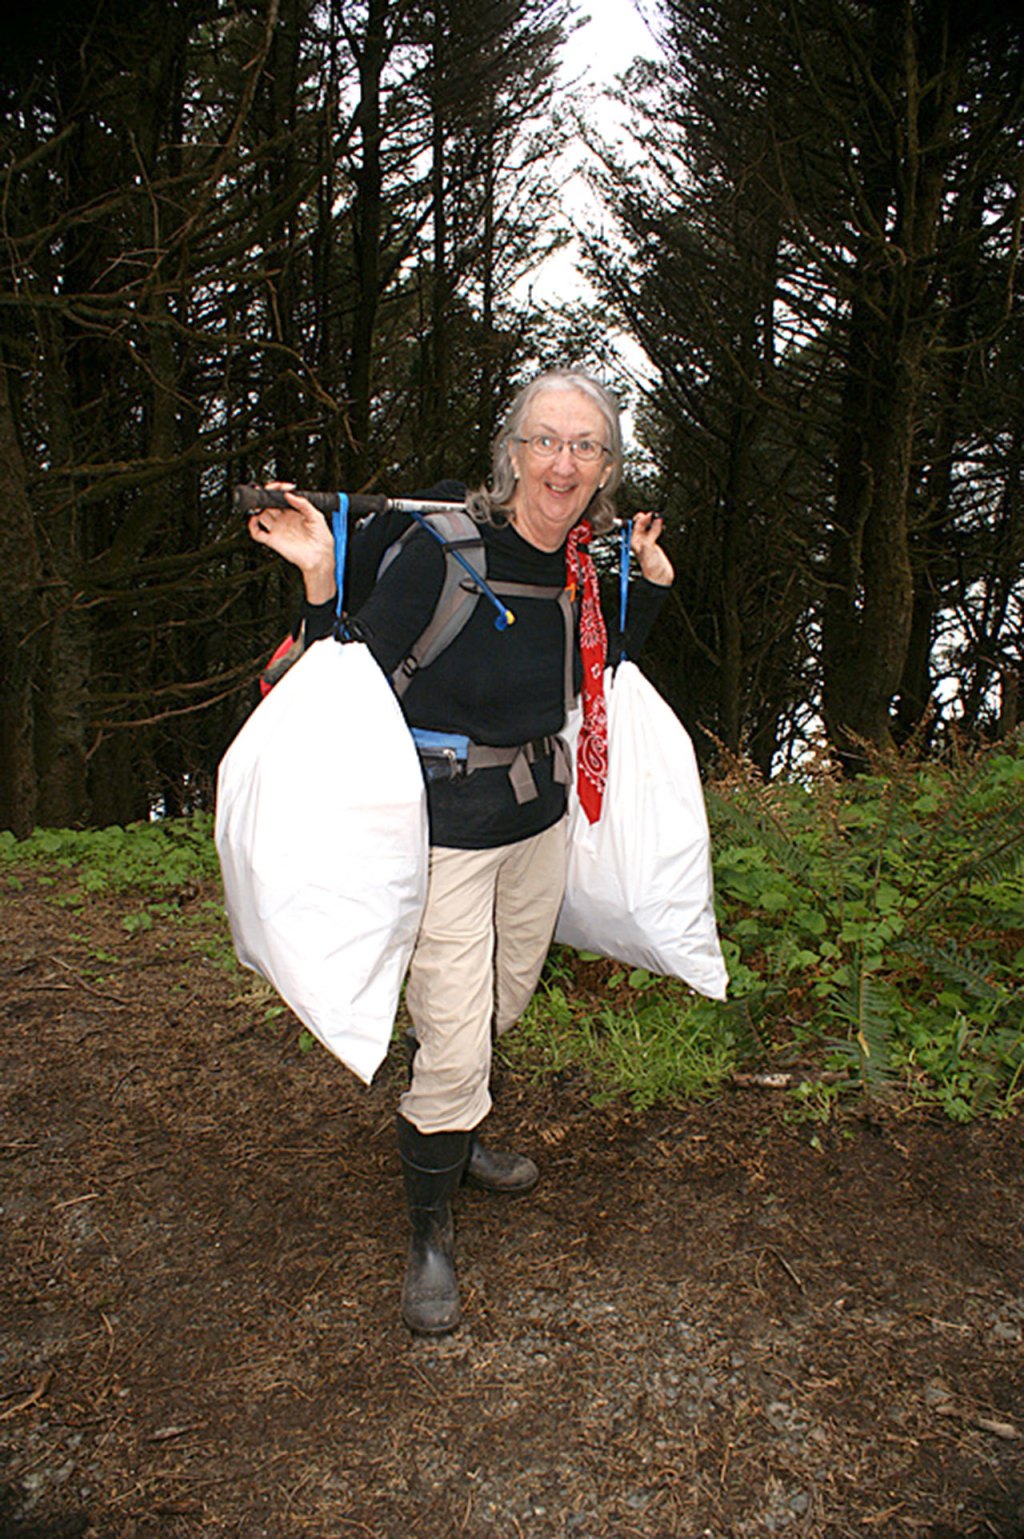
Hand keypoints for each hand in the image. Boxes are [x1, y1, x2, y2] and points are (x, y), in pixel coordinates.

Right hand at [247, 483, 336, 604]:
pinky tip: (254, 520)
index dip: (278, 490)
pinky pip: (257, 533)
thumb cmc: (321, 539)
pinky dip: (252, 526)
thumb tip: (290, 495)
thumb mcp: (316, 516)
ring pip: (261, 516)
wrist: (320, 557)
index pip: (281, 497)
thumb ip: (303, 504)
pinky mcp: (273, 540)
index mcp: (294, 512)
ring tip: (258, 505)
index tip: (280, 487)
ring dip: (257, 509)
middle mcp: (284, 519)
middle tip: (264, 493)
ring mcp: (278, 529)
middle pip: (269, 504)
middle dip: (265, 497)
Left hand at [631, 511, 673, 585]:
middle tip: (655, 515)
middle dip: (647, 518)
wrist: (660, 576)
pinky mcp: (654, 544)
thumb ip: (652, 532)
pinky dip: (658, 526)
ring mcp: (647, 542)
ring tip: (658, 518)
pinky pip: (655, 531)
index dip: (643, 518)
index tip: (651, 515)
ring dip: (653, 521)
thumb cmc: (651, 567)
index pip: (636, 525)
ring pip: (648, 527)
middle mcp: (639, 541)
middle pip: (641, 524)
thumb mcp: (649, 547)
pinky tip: (661, 524)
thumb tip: (656, 521)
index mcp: (634, 541)